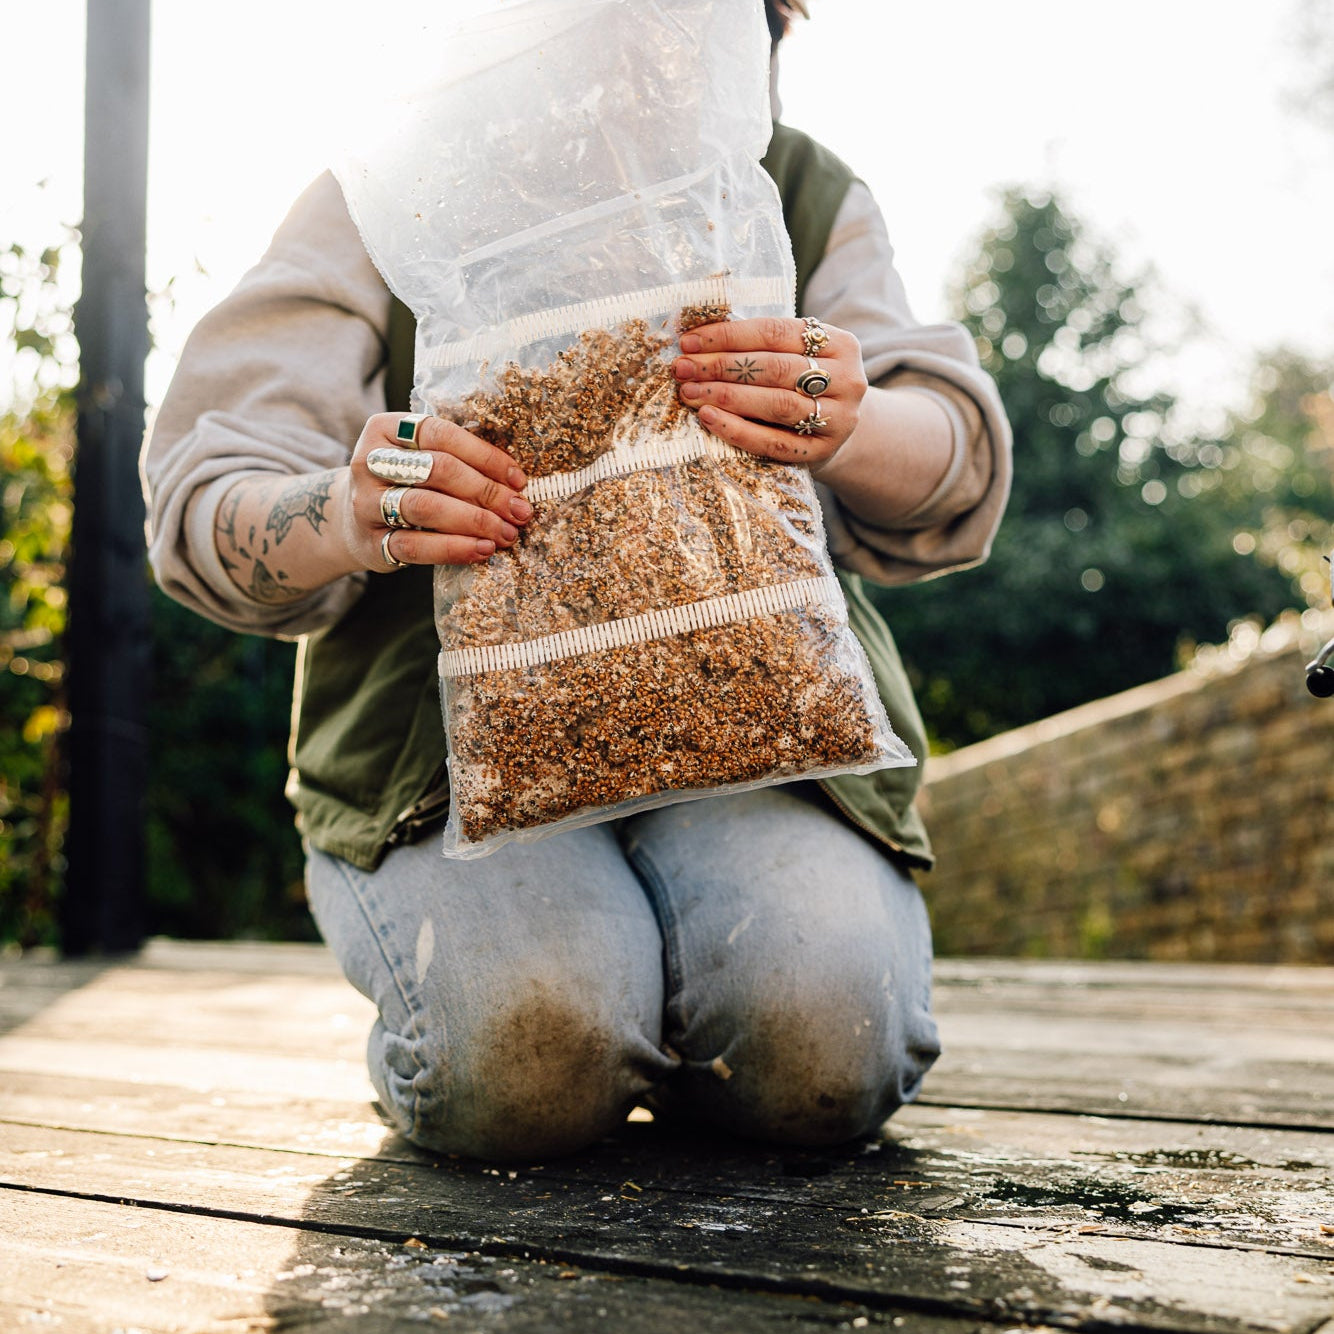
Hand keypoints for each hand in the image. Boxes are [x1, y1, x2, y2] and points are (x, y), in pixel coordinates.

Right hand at [348, 413, 532, 570]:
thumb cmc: (404, 484)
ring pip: (426, 506)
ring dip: (474, 520)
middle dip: (487, 491)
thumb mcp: (420, 458)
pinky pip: (417, 547)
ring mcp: (366, 503)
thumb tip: (516, 482)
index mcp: (386, 429)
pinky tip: (482, 550)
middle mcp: (370, 462)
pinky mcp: (372, 542)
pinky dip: (454, 548)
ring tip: (506, 533)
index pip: (442, 434)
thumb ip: (457, 459)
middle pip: (438, 469)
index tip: (518, 479)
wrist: (352, 521)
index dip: (485, 456)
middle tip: (520, 511)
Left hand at [673, 317, 868, 466]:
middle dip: (722, 366)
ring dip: (726, 396)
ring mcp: (838, 418)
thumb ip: (758, 346)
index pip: (776, 332)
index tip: (689, 340)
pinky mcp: (820, 451)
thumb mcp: (793, 357)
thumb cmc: (802, 385)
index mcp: (840, 343)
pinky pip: (772, 442)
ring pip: (776, 404)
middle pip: (775, 368)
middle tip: (683, 368)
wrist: (835, 432)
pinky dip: (737, 430)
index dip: (729, 335)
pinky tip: (709, 418)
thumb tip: (694, 340)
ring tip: (690, 392)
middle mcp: (847, 379)